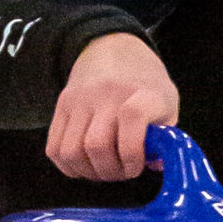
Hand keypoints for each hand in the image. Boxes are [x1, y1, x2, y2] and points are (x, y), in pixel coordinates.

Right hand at [47, 32, 179, 180]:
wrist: (113, 49)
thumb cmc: (145, 84)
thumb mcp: (168, 103)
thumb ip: (165, 137)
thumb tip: (155, 165)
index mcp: (142, 92)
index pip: (133, 116)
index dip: (134, 152)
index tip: (139, 164)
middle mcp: (108, 94)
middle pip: (97, 145)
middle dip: (110, 171)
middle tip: (122, 172)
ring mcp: (80, 99)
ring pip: (71, 151)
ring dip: (88, 172)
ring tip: (104, 169)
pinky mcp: (61, 106)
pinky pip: (54, 149)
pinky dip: (69, 166)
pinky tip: (86, 164)